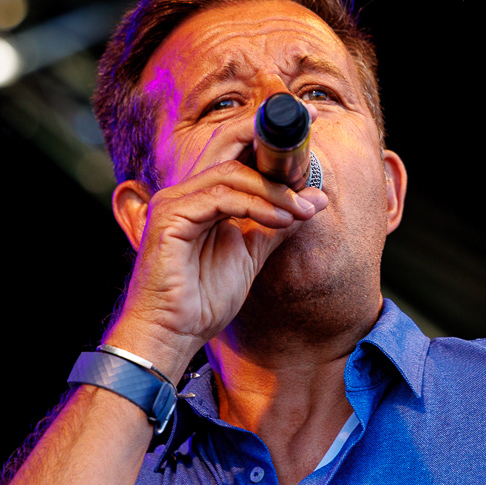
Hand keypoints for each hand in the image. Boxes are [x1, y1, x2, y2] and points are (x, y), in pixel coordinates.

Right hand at [107, 160, 327, 375]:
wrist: (173, 332)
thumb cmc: (203, 299)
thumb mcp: (252, 253)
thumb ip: (279, 224)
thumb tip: (316, 200)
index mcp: (200, 197)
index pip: (235, 155)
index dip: (271, 155)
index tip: (310, 178)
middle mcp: (183, 193)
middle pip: (230, 151)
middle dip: (274, 162)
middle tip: (309, 188)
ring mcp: (173, 203)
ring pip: (229, 174)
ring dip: (272, 191)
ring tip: (301, 211)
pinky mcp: (169, 218)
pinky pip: (219, 198)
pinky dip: (254, 206)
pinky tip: (280, 220)